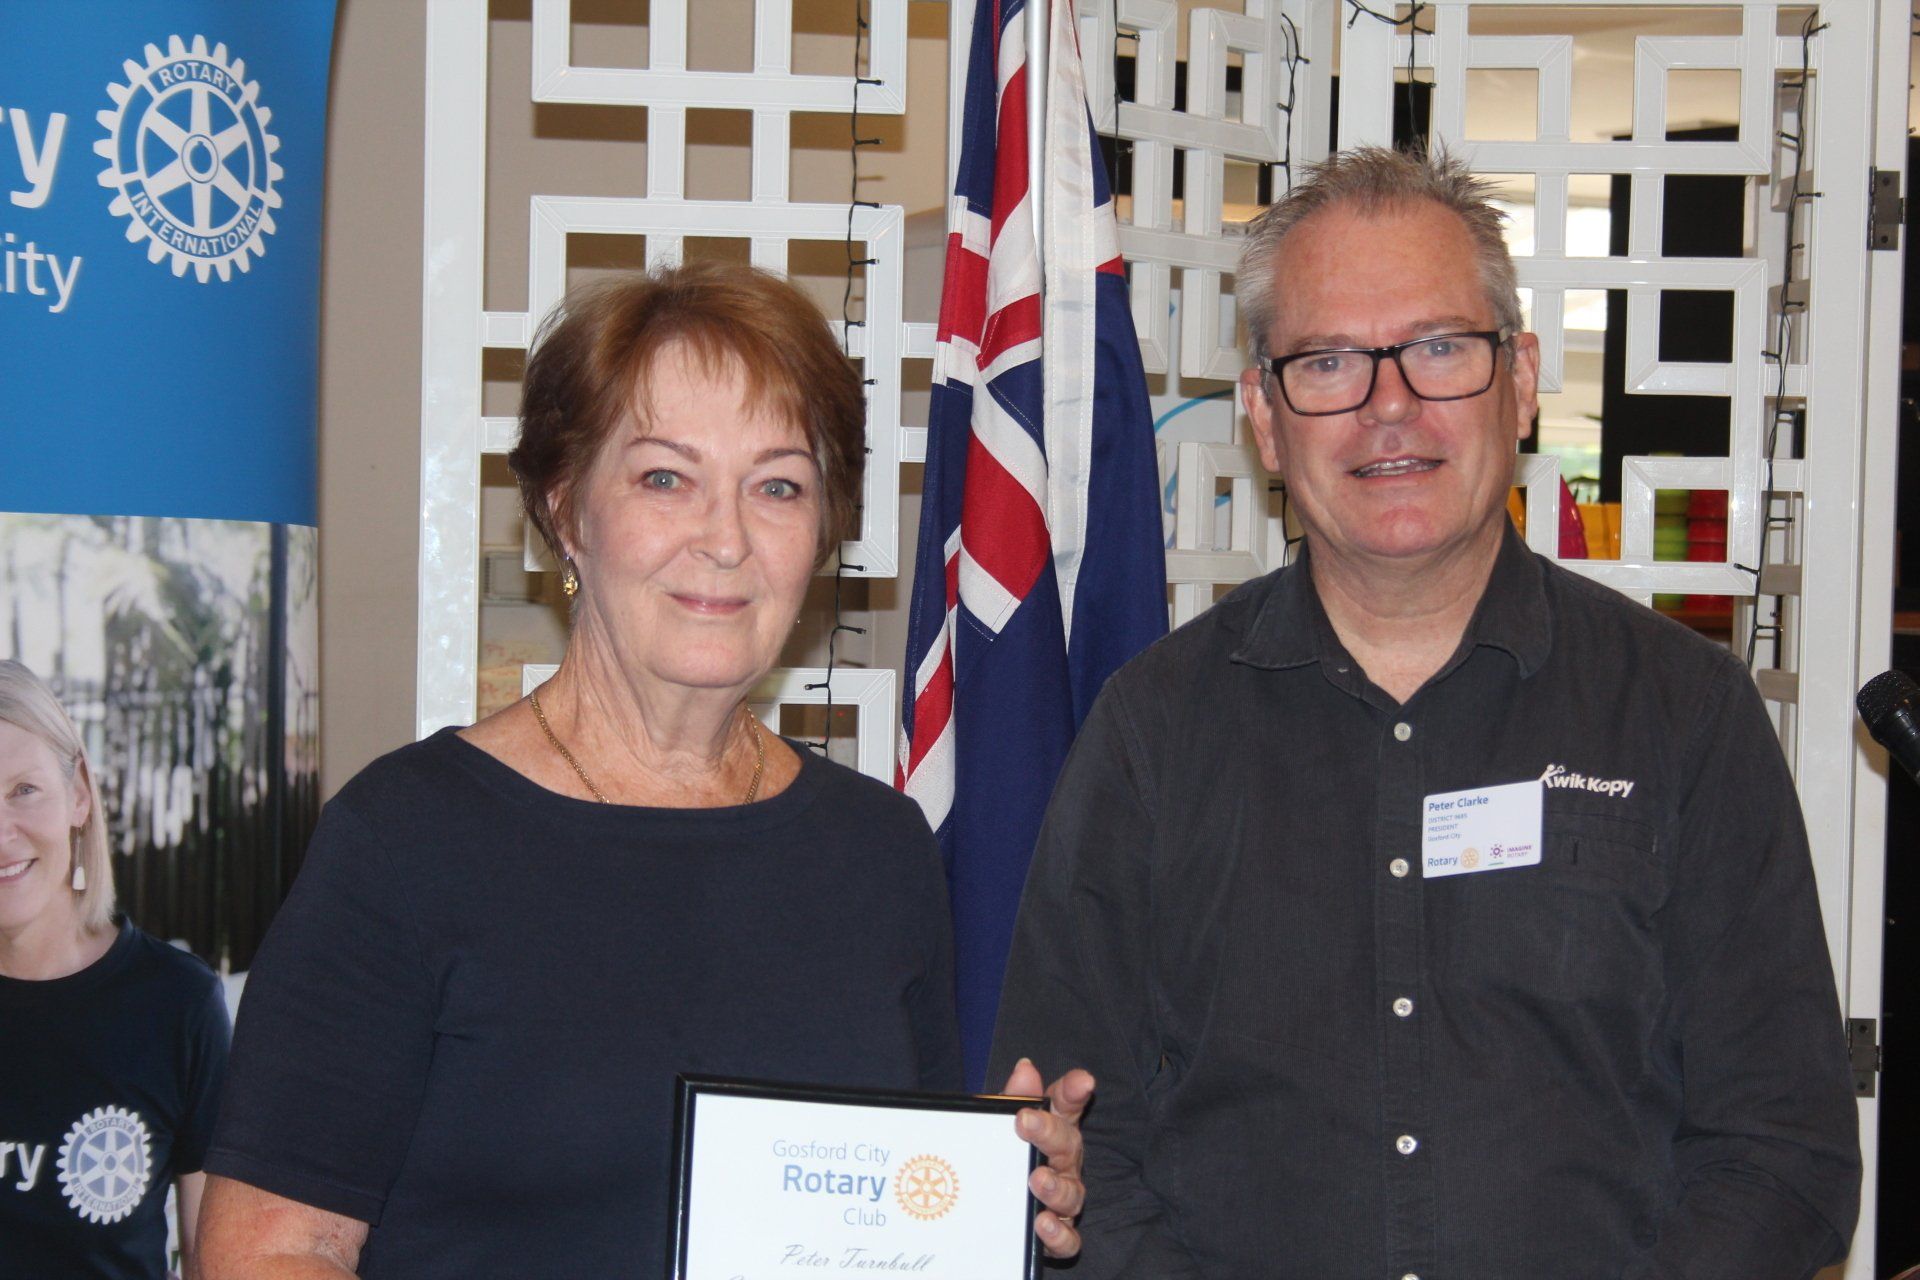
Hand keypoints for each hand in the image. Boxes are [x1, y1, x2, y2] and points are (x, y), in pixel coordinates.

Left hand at [1001, 1057, 1094, 1258]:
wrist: (987, 1215)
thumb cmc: (1001, 1159)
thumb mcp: (999, 1126)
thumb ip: (1012, 1099)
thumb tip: (1024, 1068)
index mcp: (1051, 1131)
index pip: (1066, 1105)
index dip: (1074, 1091)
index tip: (1083, 1081)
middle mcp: (1063, 1164)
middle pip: (1067, 1145)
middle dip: (1050, 1132)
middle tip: (1026, 1122)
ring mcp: (1063, 1200)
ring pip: (1072, 1194)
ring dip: (1055, 1187)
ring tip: (1037, 1179)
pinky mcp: (1057, 1235)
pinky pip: (1067, 1240)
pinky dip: (1059, 1234)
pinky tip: (1042, 1224)